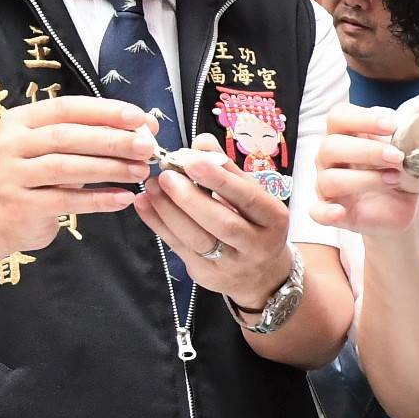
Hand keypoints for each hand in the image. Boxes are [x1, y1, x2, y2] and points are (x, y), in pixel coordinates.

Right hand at [0, 95, 151, 254]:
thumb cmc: (34, 177)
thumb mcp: (54, 150)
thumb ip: (92, 136)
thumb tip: (144, 127)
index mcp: (21, 121)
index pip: (66, 108)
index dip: (104, 111)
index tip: (139, 117)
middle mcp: (11, 144)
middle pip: (66, 137)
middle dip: (111, 140)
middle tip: (146, 147)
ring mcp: (12, 176)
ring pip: (66, 167)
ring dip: (109, 168)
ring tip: (140, 171)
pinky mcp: (21, 206)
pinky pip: (66, 201)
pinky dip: (98, 199)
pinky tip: (124, 198)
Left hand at [132, 133, 297, 308]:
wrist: (262, 275)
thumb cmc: (255, 224)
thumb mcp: (252, 196)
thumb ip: (227, 169)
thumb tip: (202, 142)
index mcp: (274, 219)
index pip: (248, 198)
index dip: (220, 179)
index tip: (192, 160)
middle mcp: (257, 245)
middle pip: (222, 223)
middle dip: (190, 198)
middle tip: (165, 176)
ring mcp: (231, 264)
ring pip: (197, 238)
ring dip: (169, 211)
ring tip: (151, 188)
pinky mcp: (206, 275)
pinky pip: (179, 248)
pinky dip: (158, 225)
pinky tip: (145, 205)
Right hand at [311, 102, 418, 235]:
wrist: (403, 204)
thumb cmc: (401, 167)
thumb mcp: (416, 146)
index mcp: (347, 133)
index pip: (339, 116)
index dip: (362, 118)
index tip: (392, 124)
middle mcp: (330, 156)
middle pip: (331, 146)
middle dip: (367, 151)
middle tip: (399, 157)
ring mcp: (327, 184)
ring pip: (330, 179)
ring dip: (363, 179)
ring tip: (394, 180)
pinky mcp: (331, 211)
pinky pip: (318, 212)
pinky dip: (326, 212)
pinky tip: (340, 212)